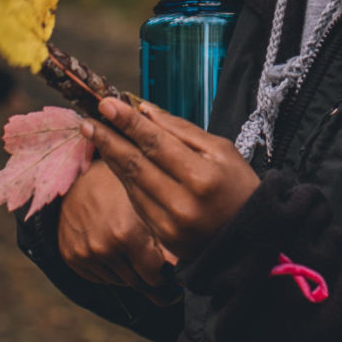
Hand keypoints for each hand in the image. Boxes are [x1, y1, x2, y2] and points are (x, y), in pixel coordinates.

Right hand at [57, 158, 180, 302]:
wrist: (78, 178)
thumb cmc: (120, 187)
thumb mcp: (147, 204)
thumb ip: (164, 238)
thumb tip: (180, 270)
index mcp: (125, 234)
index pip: (154, 277)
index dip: (167, 275)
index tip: (173, 273)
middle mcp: (102, 247)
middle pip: (137, 283)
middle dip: (150, 277)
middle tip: (159, 268)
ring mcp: (84, 254)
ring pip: (120, 282)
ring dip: (130, 273)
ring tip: (133, 250)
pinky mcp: (71, 257)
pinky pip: (100, 279)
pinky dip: (111, 271)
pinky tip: (114, 250)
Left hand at [84, 95, 261, 260]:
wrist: (250, 237)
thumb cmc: (239, 187)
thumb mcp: (222, 150)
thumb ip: (182, 130)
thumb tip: (145, 110)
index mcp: (202, 177)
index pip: (156, 143)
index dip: (128, 122)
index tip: (107, 104)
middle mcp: (182, 203)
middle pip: (136, 164)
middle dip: (110, 138)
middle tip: (90, 119)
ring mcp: (169, 223)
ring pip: (131, 182)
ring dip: (111, 157)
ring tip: (96, 134)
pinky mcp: (162, 235)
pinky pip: (136, 200)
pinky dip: (124, 179)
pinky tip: (116, 161)